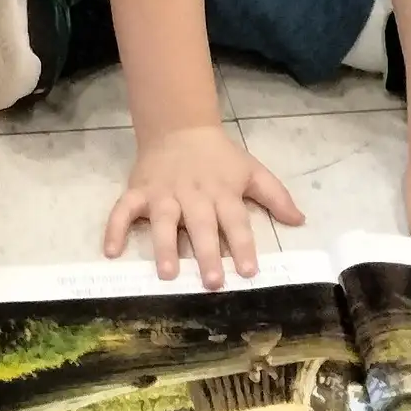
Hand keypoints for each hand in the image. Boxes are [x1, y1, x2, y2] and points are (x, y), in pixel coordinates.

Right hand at [103, 124, 303, 288]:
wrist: (179, 127)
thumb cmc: (219, 157)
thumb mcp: (252, 171)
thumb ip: (275, 196)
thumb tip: (300, 220)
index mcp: (222, 192)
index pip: (236, 221)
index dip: (244, 245)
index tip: (250, 271)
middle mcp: (194, 195)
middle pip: (201, 226)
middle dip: (207, 253)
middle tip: (212, 282)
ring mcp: (163, 194)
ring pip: (163, 221)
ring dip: (164, 247)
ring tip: (168, 274)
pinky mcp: (138, 191)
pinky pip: (123, 210)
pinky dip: (115, 228)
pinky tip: (110, 252)